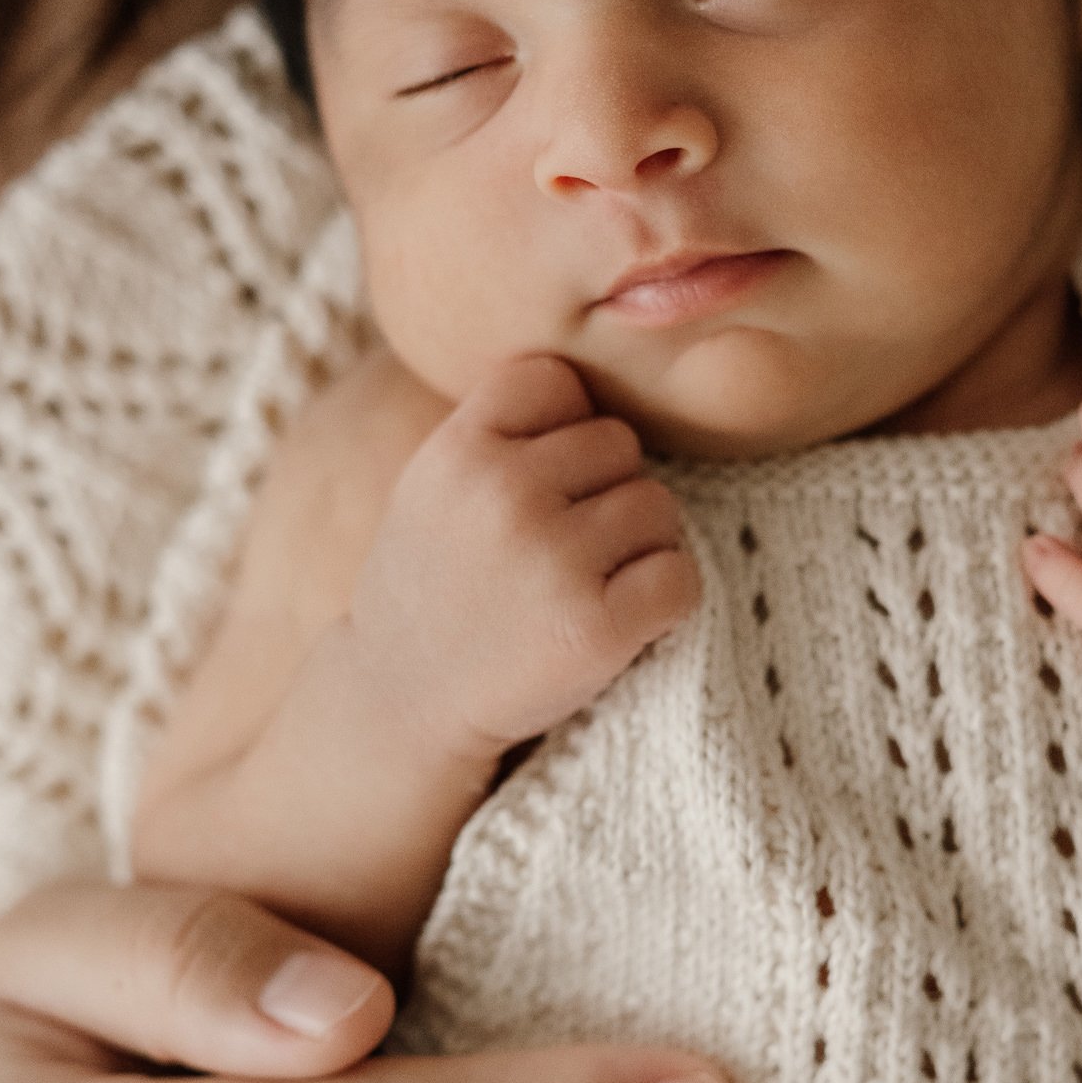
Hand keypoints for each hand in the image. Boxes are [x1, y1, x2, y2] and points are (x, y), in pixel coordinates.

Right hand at [351, 353, 697, 765]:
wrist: (400, 702)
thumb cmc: (434, 585)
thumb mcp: (434, 484)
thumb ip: (499, 429)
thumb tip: (603, 380)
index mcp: (461, 449)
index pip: (557, 381)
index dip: (561, 431)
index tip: (534, 485)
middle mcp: (506, 493)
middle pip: (619, 445)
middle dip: (604, 492)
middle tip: (558, 550)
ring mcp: (554, 559)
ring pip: (659, 507)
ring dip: (637, 547)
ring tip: (580, 586)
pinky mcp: (597, 627)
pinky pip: (681, 577)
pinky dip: (664, 601)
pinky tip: (616, 621)